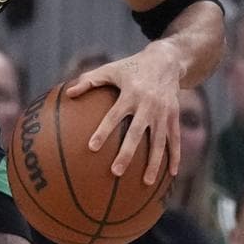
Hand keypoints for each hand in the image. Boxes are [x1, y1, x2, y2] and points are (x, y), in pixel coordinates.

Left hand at [64, 52, 180, 184]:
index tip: (91, 147)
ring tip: (146, 182)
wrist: (167, 61)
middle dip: (127, 153)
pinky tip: (172, 174)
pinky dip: (175, 156)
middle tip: (116, 172)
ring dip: (154, 163)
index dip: (103, 131)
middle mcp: (148, 105)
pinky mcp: (175, 117)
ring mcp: (164, 113)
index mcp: (130, 94)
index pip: (114, 116)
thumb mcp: (110, 69)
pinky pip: (175, 139)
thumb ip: (89, 81)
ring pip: (159, 141)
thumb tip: (68, 93)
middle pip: (137, 133)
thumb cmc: (131, 67)